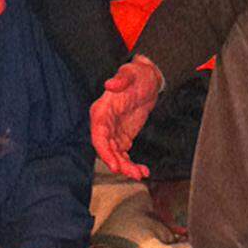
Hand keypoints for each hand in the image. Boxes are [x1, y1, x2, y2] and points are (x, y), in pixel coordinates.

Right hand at [89, 56, 163, 179]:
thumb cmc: (137, 75)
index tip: (113, 164)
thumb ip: (121, 79)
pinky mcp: (124, 138)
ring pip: (115, 155)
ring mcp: (114, 133)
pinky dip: (132, 165)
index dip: (104, 152)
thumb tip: (110, 84)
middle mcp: (105, 124)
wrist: (149, 79)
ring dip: (126, 167)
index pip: (98, 135)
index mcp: (102, 111)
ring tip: (140, 174)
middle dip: (117, 164)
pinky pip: (124, 155)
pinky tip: (142, 171)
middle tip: (132, 173)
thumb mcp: (131, 74)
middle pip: (106, 149)